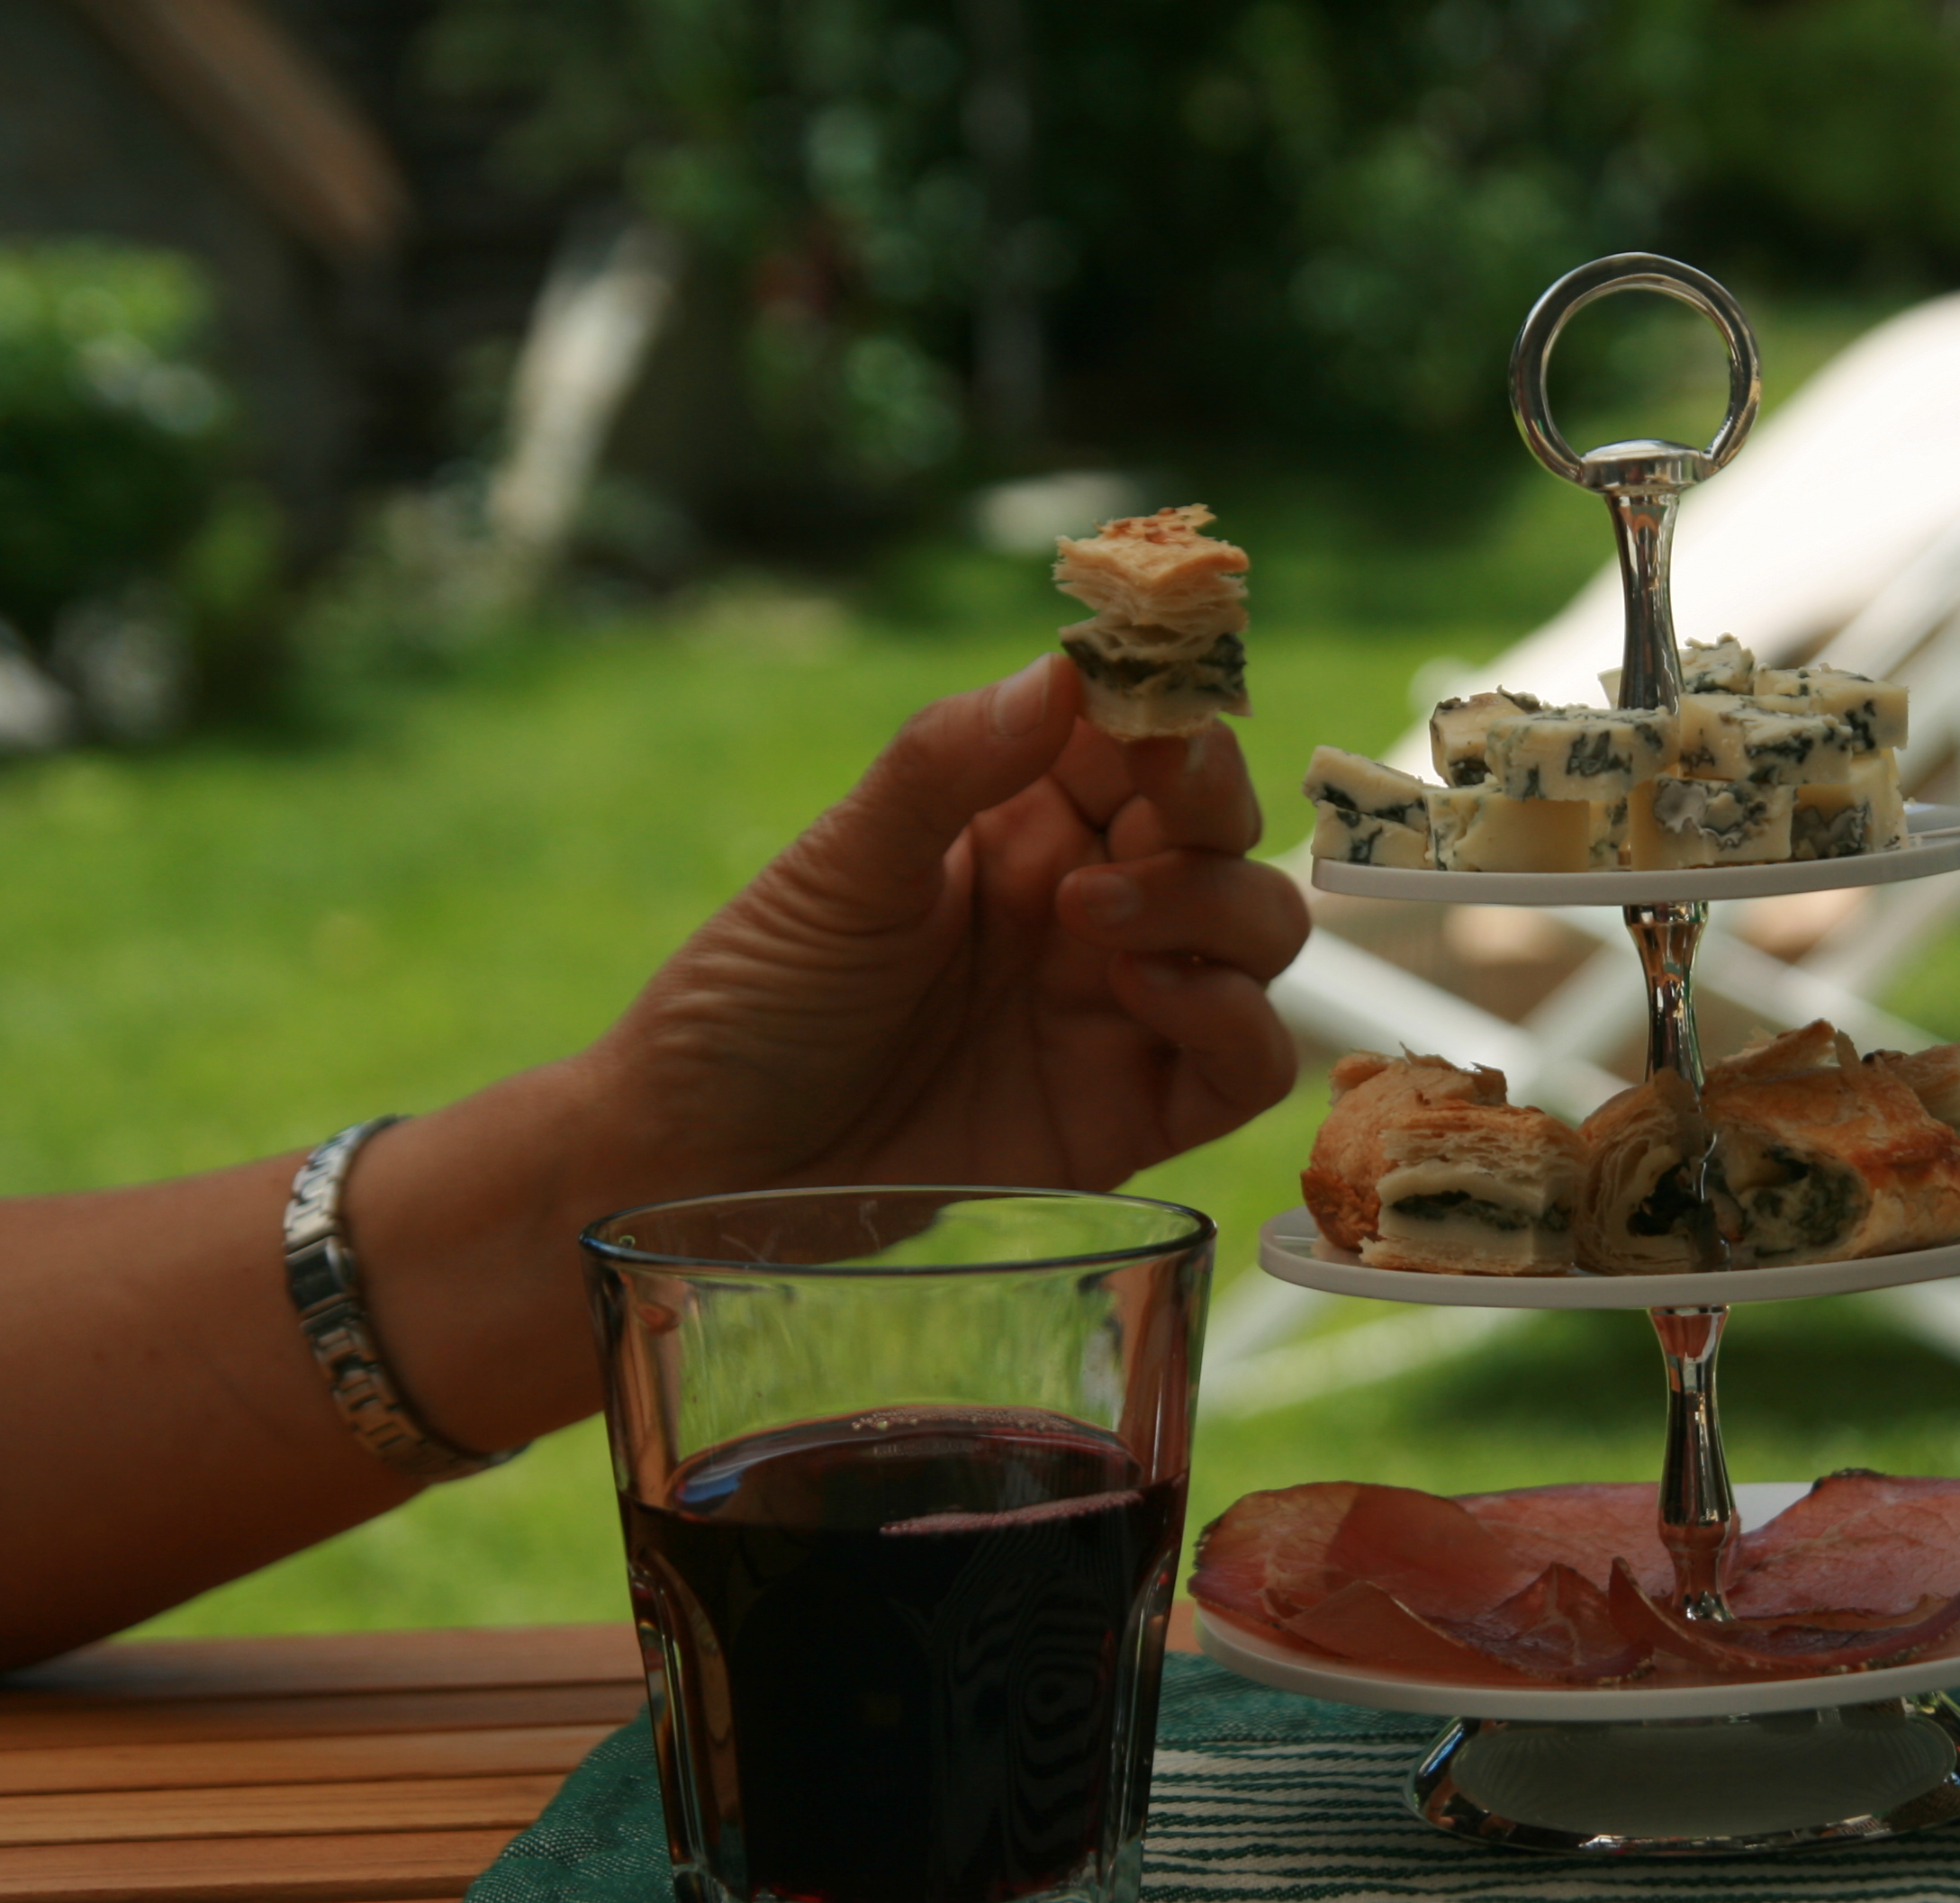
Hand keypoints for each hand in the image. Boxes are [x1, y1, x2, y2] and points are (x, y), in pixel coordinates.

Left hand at [588, 652, 1310, 1197]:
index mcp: (1016, 816)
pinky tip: (1147, 997)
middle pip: (1221, 826)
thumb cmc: (751, 1003)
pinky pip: (1249, 1064)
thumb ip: (946, 767)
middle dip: (1209, 801)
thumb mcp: (837, 871)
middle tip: (1156, 811)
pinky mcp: (1131, 1115)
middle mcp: (1085, 901)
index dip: (1166, 707)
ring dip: (1215, 905)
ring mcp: (1116, 1008)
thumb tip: (1061, 672)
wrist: (702, 1173)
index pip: (1138, 733)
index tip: (1158, 706)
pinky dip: (1235, 1023)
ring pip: (1257, 933)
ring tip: (1095, 917)